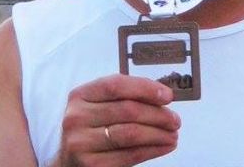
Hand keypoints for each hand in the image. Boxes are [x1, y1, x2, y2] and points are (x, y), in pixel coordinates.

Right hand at [55, 74, 179, 166]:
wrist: (68, 162)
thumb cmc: (91, 129)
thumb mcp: (98, 106)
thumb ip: (123, 98)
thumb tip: (162, 96)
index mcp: (80, 95)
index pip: (116, 85)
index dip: (145, 88)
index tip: (167, 95)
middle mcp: (76, 117)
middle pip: (127, 110)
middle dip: (158, 114)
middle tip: (175, 119)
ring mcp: (81, 143)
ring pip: (131, 133)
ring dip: (158, 133)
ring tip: (173, 134)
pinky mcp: (91, 165)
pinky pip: (130, 155)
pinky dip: (152, 150)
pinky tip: (164, 146)